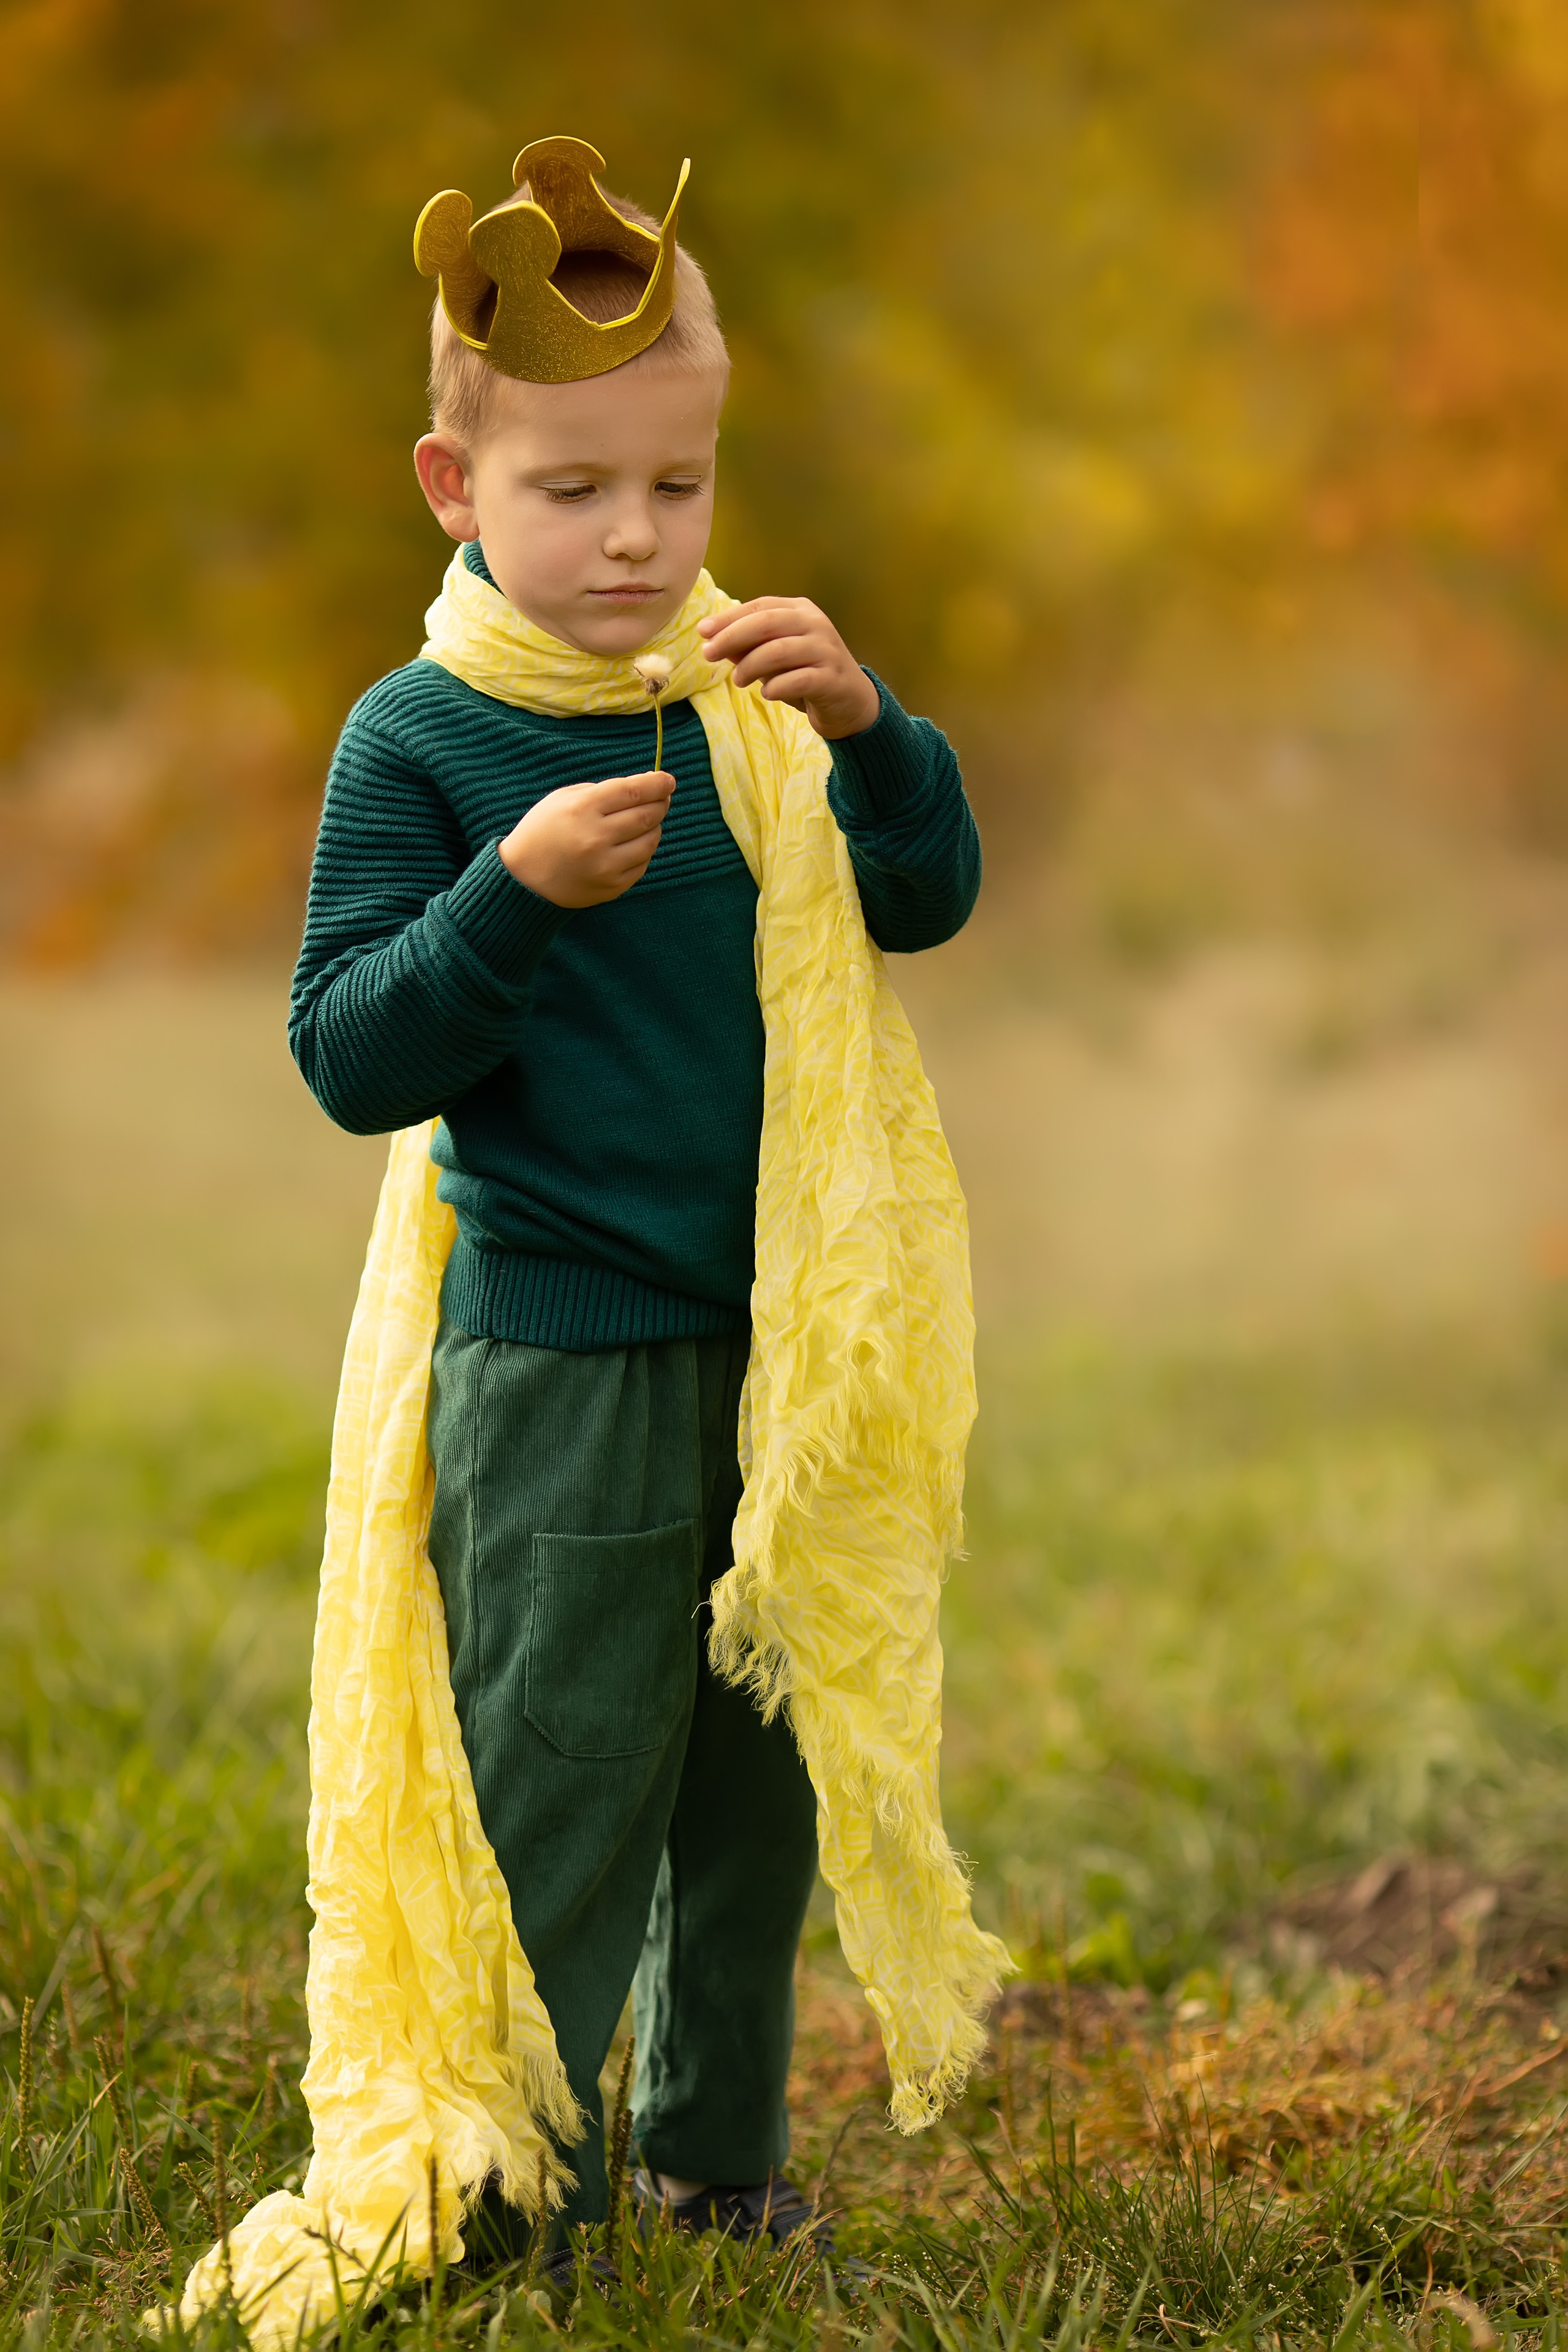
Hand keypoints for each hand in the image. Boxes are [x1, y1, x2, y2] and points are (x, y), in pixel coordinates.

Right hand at [499, 771, 673, 907]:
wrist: (523, 877)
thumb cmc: (544, 830)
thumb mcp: (564, 798)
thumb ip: (605, 790)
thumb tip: (646, 786)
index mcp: (582, 809)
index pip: (633, 791)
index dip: (657, 783)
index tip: (668, 781)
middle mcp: (596, 837)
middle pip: (647, 815)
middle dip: (660, 803)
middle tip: (662, 798)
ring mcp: (605, 865)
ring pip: (650, 841)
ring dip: (654, 827)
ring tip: (645, 821)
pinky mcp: (611, 886)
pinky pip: (642, 864)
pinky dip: (643, 851)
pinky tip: (632, 844)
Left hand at [698, 597, 880, 739]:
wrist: (850, 702)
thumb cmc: (806, 674)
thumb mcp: (774, 657)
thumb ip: (748, 646)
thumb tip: (711, 639)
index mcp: (801, 610)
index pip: (760, 606)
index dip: (729, 617)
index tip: (703, 631)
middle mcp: (816, 624)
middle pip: (767, 622)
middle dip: (732, 636)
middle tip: (709, 653)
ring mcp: (826, 650)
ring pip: (780, 650)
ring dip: (751, 665)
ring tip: (738, 680)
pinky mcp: (832, 678)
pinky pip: (798, 679)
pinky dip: (776, 686)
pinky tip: (767, 694)